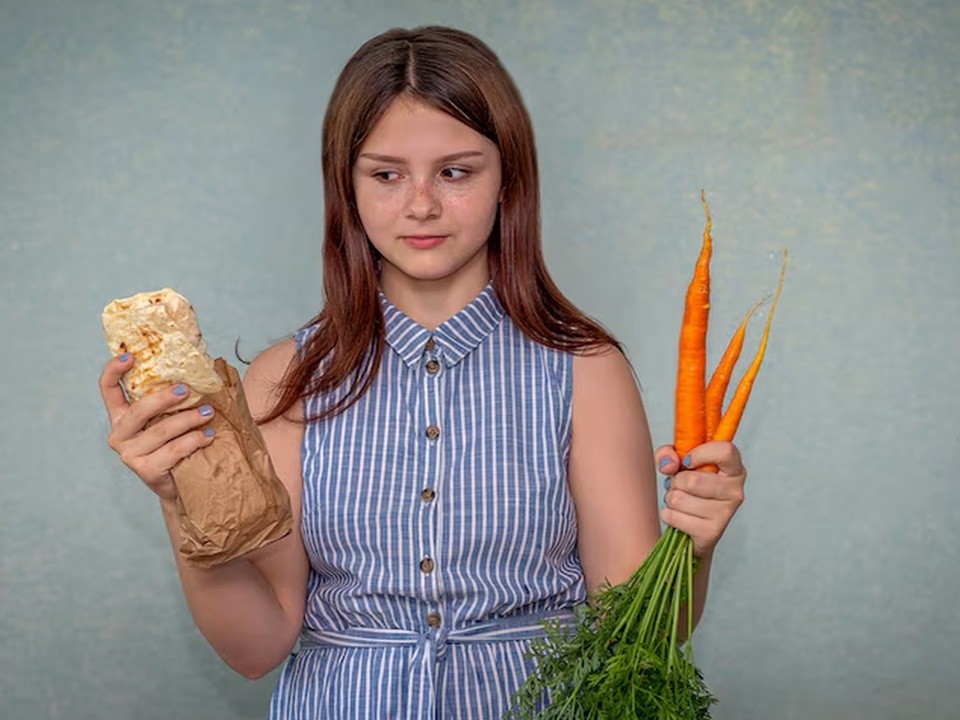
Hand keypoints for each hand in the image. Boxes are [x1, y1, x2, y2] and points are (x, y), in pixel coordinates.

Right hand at [99, 354, 215, 501]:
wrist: (181, 484)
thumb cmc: (176, 443)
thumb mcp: (169, 417)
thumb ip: (171, 397)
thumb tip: (200, 366)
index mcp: (121, 415)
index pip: (108, 389)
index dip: (114, 370)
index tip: (130, 356)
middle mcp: (120, 434)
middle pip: (139, 410)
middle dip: (164, 398)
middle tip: (187, 390)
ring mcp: (130, 454)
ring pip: (161, 431)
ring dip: (188, 420)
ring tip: (208, 413)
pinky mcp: (145, 470)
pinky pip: (173, 450)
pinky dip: (194, 440)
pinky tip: (208, 435)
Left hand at [654, 441, 746, 557]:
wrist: (694, 528)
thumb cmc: (690, 488)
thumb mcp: (679, 463)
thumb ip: (669, 454)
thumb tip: (668, 465)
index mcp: (734, 469)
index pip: (725, 451)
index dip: (699, 454)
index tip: (686, 461)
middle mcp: (735, 491)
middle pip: (692, 479)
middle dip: (676, 481)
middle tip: (680, 486)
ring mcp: (725, 513)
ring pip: (679, 498)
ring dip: (671, 498)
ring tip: (681, 500)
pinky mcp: (711, 532)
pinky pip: (673, 516)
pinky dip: (668, 515)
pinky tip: (680, 515)